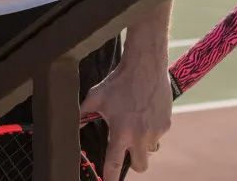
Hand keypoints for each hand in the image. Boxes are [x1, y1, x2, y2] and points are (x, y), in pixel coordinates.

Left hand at [81, 52, 170, 175]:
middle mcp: (140, 136)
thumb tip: (70, 125)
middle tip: (126, 150)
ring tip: (135, 124)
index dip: (110, 178)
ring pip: (150, 150)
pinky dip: (152, 129)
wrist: (145, 66)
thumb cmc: (118, 82)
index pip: (114, 164)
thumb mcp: (96, 98)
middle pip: (139, 166)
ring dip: (143, 145)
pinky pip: (158, 135)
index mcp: (121, 133)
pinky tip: (145, 113)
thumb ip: (83, 114)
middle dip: (133, 163)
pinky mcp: (167, 124)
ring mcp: (156, 131)